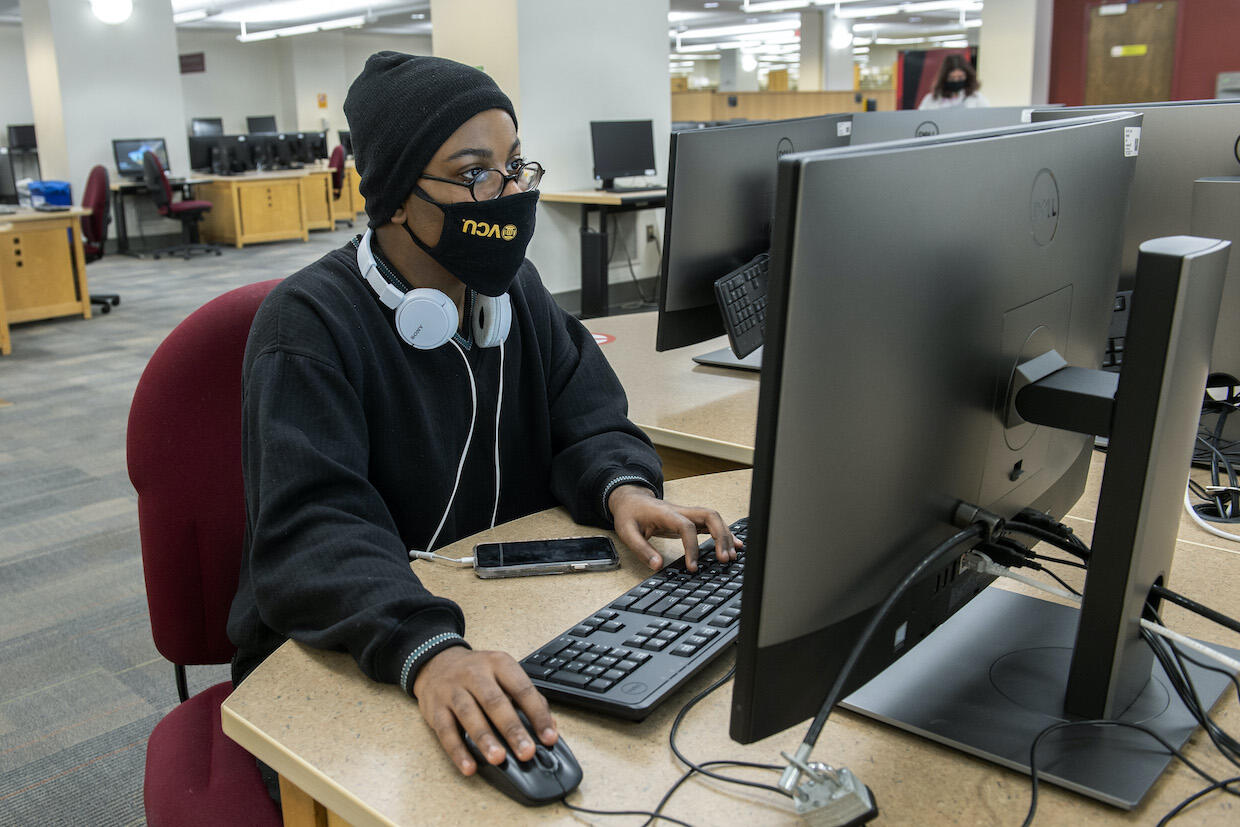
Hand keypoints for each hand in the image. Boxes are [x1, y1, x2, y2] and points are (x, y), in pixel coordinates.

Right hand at [411, 646, 556, 774]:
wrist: (437, 662)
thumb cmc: (477, 673)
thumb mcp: (503, 674)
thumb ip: (526, 698)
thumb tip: (549, 726)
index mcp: (498, 664)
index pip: (522, 689)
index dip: (537, 714)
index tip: (548, 737)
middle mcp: (475, 674)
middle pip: (495, 702)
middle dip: (512, 729)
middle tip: (526, 751)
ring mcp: (452, 690)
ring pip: (469, 715)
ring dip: (485, 739)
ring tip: (499, 759)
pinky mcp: (435, 708)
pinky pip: (445, 731)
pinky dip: (458, 751)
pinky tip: (469, 766)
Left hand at [608, 484, 742, 571]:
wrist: (631, 499)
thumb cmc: (630, 514)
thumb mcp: (627, 532)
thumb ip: (642, 549)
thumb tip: (658, 566)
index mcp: (666, 514)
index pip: (686, 526)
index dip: (692, 547)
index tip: (693, 567)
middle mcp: (682, 511)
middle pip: (710, 516)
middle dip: (721, 536)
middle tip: (723, 559)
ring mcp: (688, 514)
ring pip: (715, 519)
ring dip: (726, 536)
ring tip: (731, 557)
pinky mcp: (691, 519)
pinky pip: (712, 524)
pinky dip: (725, 534)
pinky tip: (735, 545)